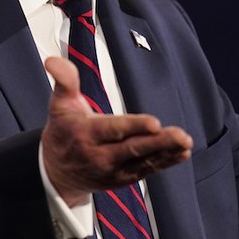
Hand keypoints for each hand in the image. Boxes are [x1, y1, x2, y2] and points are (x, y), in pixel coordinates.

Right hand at [41, 56, 192, 206]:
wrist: (55, 172)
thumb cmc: (64, 131)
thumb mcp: (60, 104)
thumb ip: (65, 80)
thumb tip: (53, 60)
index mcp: (86, 134)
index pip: (113, 129)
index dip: (134, 126)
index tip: (154, 123)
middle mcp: (100, 155)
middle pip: (133, 148)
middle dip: (159, 143)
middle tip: (181, 136)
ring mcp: (113, 170)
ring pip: (143, 161)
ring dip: (167, 153)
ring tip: (186, 144)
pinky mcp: (123, 178)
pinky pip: (146, 170)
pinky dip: (165, 163)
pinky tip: (182, 154)